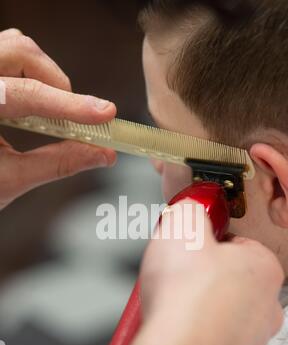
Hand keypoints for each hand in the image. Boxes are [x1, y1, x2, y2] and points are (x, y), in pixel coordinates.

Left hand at [0, 29, 116, 209]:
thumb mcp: (11, 179)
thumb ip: (57, 164)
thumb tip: (100, 154)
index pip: (26, 95)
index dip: (69, 105)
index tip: (103, 113)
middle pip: (22, 52)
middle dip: (56, 83)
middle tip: (70, 117)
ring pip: (17, 47)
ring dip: (44, 76)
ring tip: (48, 112)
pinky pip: (10, 53)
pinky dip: (32, 74)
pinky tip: (32, 105)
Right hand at [62, 200, 283, 344]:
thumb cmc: (183, 297)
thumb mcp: (182, 224)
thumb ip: (193, 206)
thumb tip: (195, 205)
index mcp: (263, 268)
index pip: (239, 245)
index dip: (209, 243)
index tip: (191, 247)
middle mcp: (266, 307)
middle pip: (232, 280)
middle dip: (205, 276)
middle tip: (178, 275)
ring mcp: (251, 341)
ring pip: (224, 313)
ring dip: (200, 307)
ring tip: (172, 304)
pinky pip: (212, 342)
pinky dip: (195, 335)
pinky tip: (174, 329)